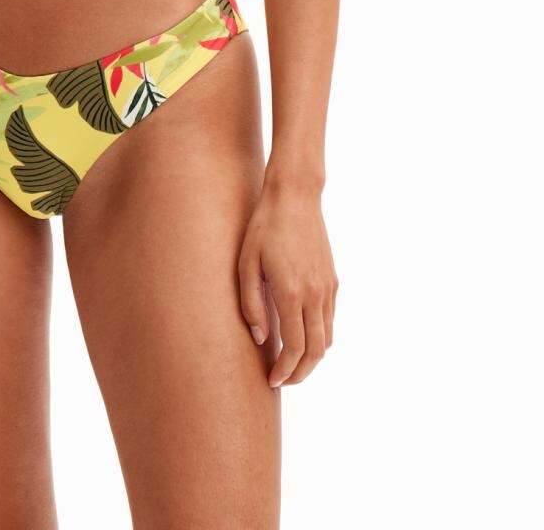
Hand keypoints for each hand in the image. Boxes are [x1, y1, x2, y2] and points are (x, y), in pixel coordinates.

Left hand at [237, 179, 337, 386]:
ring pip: (327, 339)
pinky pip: (330, 320)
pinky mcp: (333, 280)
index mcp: (291, 293)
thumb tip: (261, 339)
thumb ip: (252, 305)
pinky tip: (302, 337)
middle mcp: (315, 294)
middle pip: (316, 352)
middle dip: (300, 373)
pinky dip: (319, 337)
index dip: (284, 371)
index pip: (295, 349)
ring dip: (312, 358)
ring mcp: (328, 288)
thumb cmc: (263, 228)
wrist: (295, 198)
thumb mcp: (247, 264)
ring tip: (291, 365)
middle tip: (282, 381)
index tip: (272, 381)